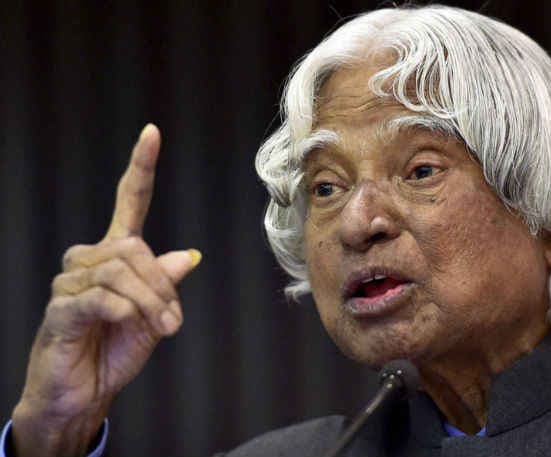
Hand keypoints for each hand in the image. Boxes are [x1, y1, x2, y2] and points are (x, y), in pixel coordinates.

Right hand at [10, 125, 200, 456]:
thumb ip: (166, 284)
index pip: (128, 202)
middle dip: (162, 286)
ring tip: (160, 328)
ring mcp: (71, 283)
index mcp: (115, 256)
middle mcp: (90, 260)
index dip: (140, 168)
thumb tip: (190, 255)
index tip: (151, 133)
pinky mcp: (60, 309)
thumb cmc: (115, 349)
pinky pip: (101, 297)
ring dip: (150, 303)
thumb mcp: (154, 315)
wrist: (84, 393)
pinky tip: (128, 324)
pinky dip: (126, 312)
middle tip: (172, 319)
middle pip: (134, 248)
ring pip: (121, 272)